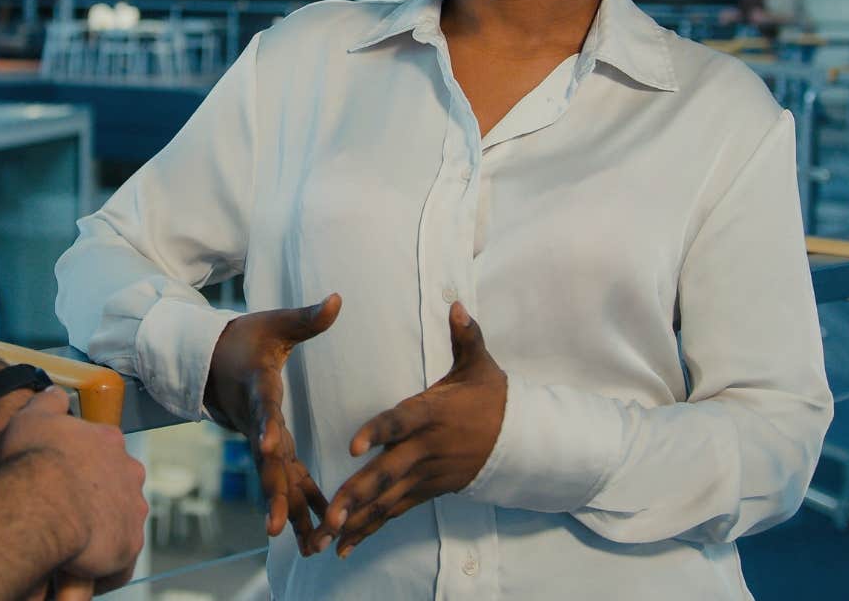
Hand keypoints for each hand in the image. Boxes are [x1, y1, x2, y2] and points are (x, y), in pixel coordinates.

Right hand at [0, 388, 148, 581]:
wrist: (42, 500)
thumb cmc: (34, 459)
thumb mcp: (33, 416)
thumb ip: (48, 402)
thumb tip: (54, 393)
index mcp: (108, 441)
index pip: (102, 451)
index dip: (82, 466)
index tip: (64, 478)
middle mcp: (128, 472)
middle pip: (114, 486)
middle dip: (95, 498)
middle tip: (67, 512)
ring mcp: (132, 508)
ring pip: (118, 521)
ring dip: (100, 530)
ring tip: (71, 545)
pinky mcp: (129, 543)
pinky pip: (119, 558)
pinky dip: (103, 564)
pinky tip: (80, 568)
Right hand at [203, 294, 340, 554]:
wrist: (211, 360)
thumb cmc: (246, 339)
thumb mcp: (275, 324)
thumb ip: (307, 317)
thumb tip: (338, 299)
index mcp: (257, 388)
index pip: (263, 410)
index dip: (265, 428)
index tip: (269, 448)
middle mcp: (255, 421)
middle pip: (265, 461)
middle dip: (274, 492)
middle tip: (278, 524)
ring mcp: (259, 439)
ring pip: (275, 480)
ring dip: (289, 512)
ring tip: (304, 545)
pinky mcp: (268, 449)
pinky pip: (286, 479)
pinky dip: (301, 504)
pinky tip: (318, 534)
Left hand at [314, 303, 505, 558]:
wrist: (522, 440)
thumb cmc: (492, 397)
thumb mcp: (481, 364)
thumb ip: (466, 336)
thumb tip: (455, 304)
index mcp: (433, 414)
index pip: (401, 422)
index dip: (379, 432)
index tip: (354, 444)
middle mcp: (427, 448)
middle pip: (389, 472)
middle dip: (358, 492)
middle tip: (330, 510)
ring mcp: (428, 474)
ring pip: (388, 498)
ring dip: (357, 517)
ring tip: (326, 533)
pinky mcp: (428, 490)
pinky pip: (395, 511)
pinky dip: (370, 528)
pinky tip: (343, 544)